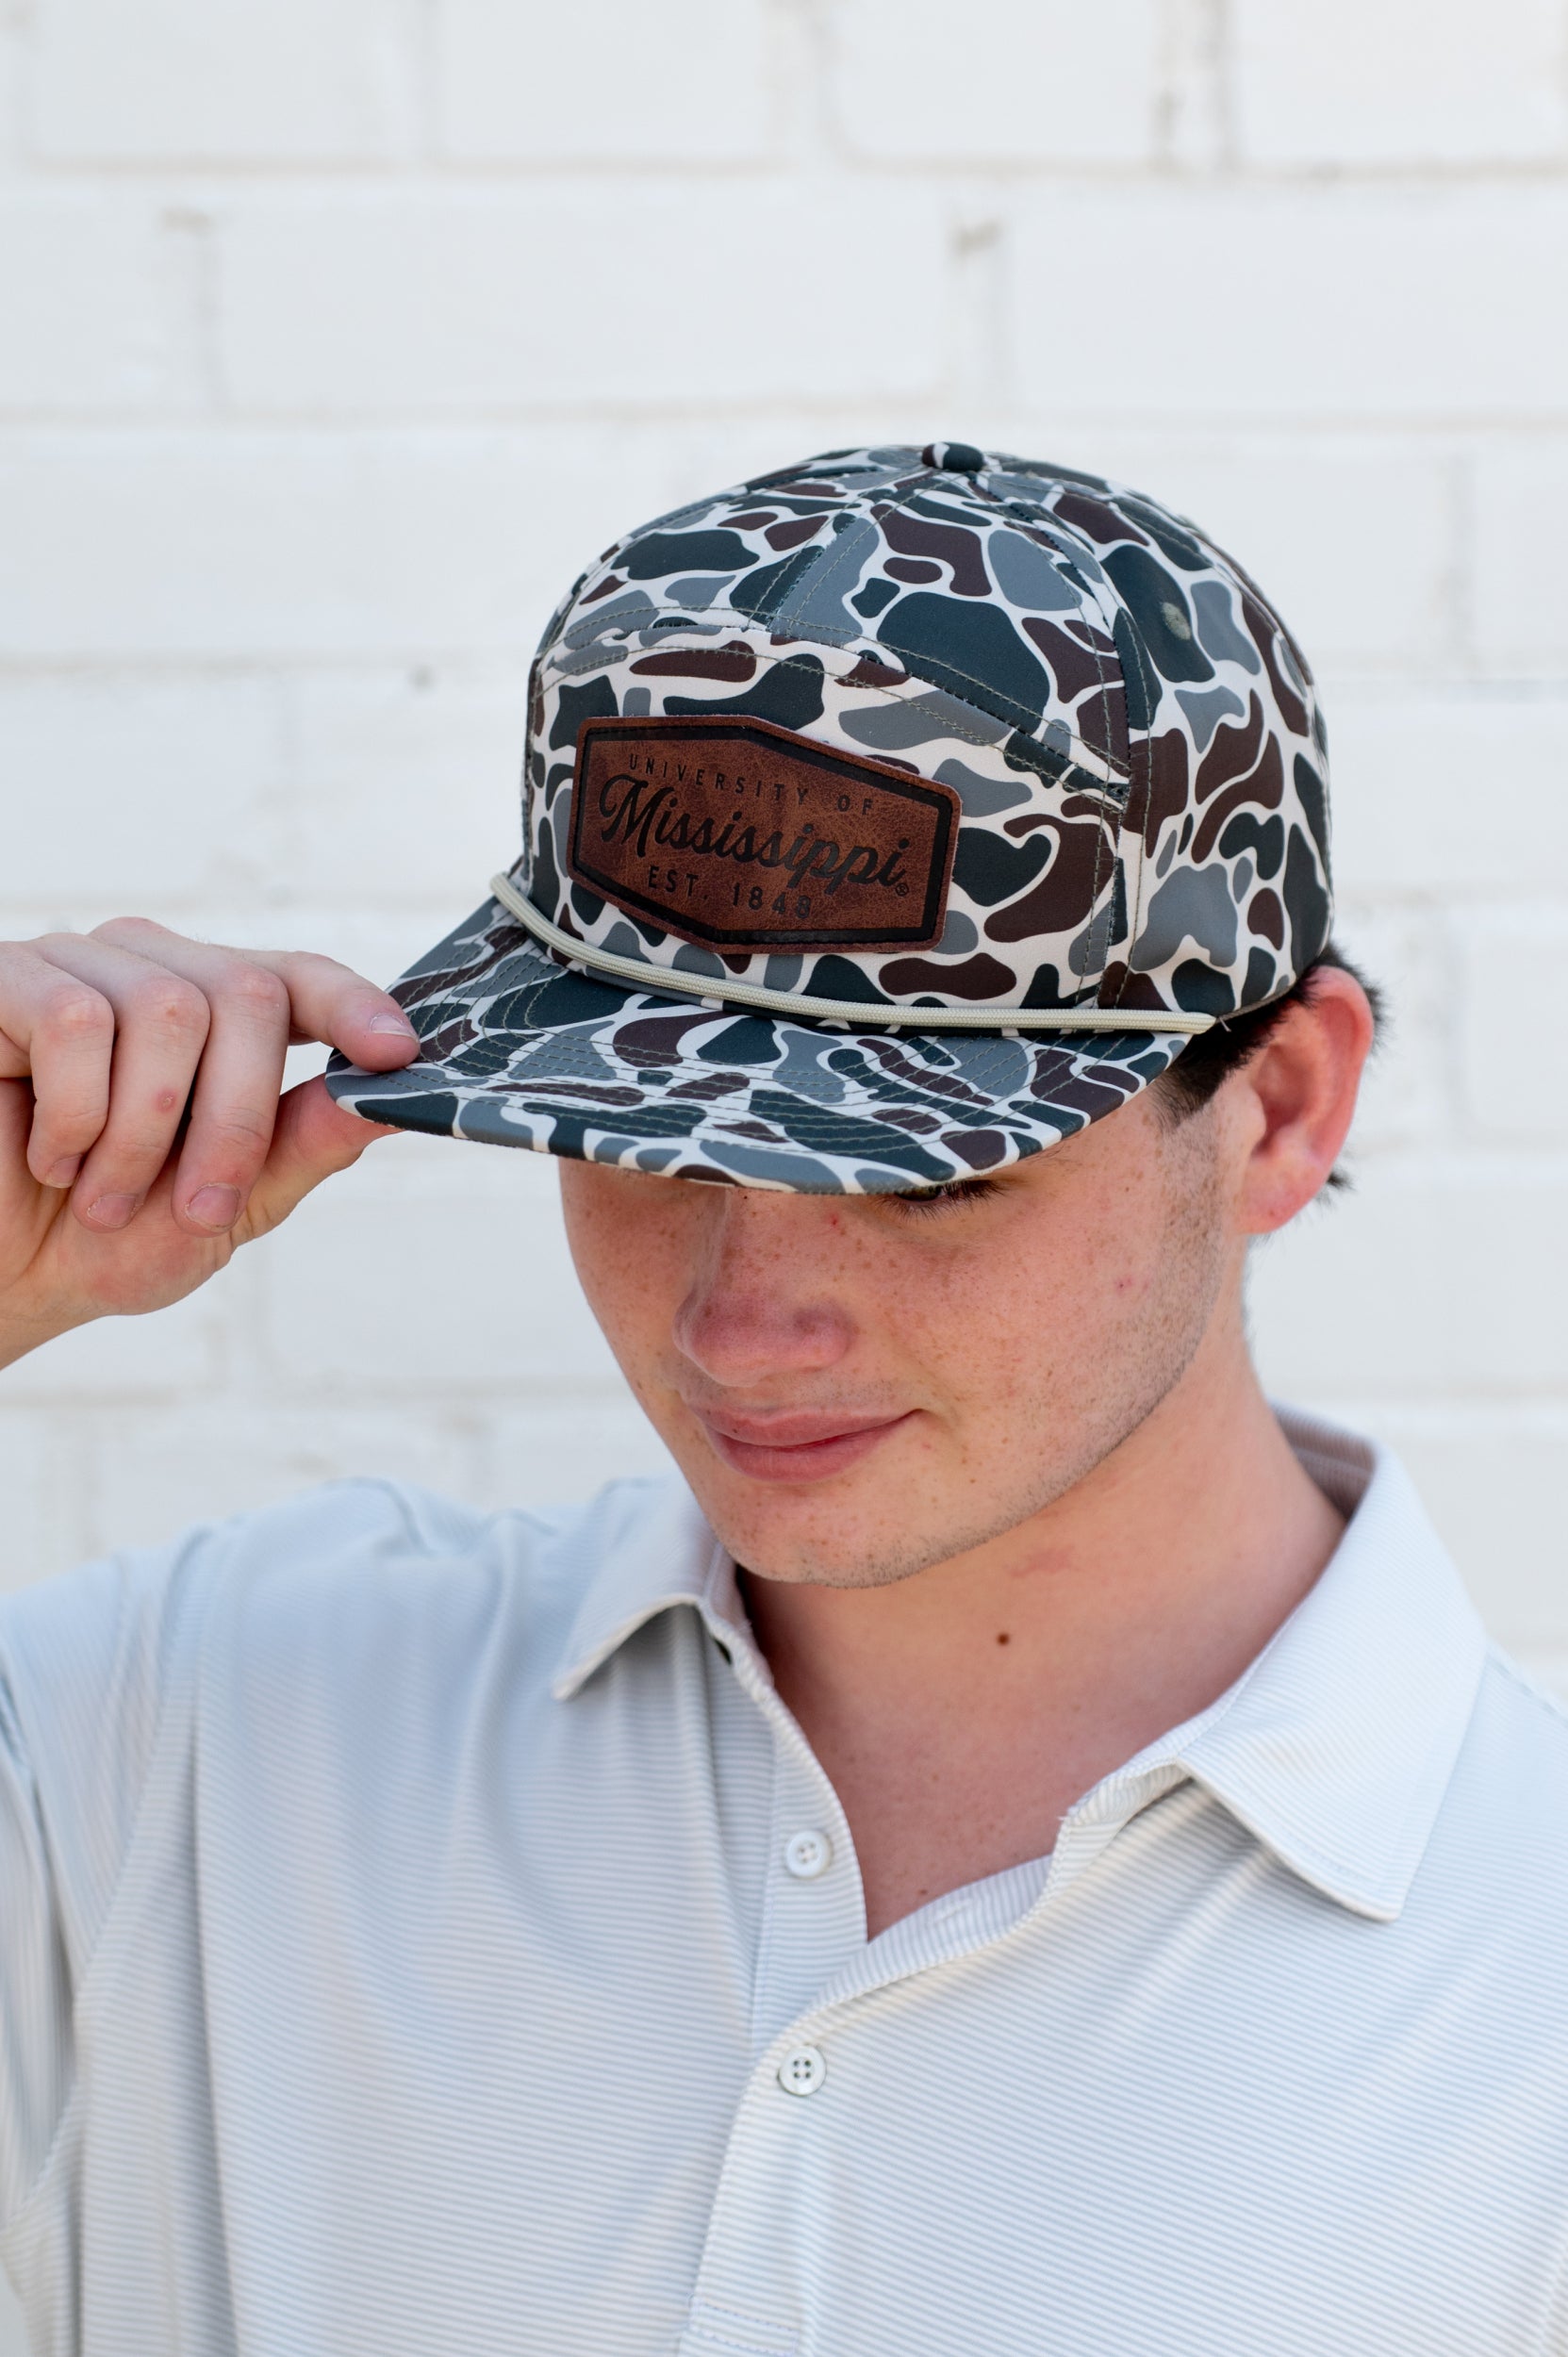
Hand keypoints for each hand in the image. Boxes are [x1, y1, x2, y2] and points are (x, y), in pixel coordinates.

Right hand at [0, 918, 420, 1369]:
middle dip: (235, 1118)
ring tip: (102, 1195)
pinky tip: (48, 1156)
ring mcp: (75, 966)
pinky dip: (74, 1113)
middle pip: (246, 993)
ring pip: (165, 1009)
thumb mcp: (224, 1208)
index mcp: (210, 1017)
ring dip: (143, 1133)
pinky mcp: (4, 980)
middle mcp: (150, 972)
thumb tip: (388, 1101)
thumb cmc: (97, 1239)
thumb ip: (301, 1146)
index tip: (399, 1054)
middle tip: (193, 1207)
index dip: (353, 1005)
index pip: (297, 978)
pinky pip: (74, 1018)